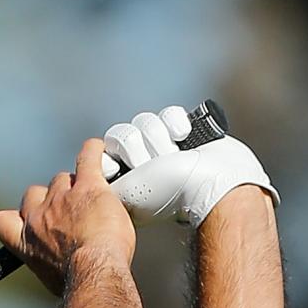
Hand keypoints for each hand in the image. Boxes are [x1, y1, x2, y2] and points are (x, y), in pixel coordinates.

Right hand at [0, 138, 137, 294]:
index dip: (18, 217)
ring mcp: (62, 198)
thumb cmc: (78, 283)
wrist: (93, 274)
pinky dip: (94, 153)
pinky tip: (101, 154)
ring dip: (76, 185)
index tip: (29, 220)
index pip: (4, 221)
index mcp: (27, 242)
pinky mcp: (87, 185)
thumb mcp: (53, 281)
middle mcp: (39, 217)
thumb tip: (60, 269)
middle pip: (35, 193)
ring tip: (96, 197)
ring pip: (63, 178)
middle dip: (51, 199)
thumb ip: (50, 264)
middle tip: (72, 213)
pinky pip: (88, 156)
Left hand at [99, 105, 276, 224]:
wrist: (212, 184)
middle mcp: (142, 162)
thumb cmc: (169, 194)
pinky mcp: (181, 131)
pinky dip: (176, 123)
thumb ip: (106, 182)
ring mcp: (162, 146)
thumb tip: (95, 168)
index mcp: (127, 179)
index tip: (118, 168)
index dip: (113, 156)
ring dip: (158, 140)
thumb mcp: (128, 195)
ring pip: (144, 122)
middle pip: (122, 134)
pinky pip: (167, 113)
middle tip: (154, 167)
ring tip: (172, 157)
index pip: (105, 153)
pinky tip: (183, 139)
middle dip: (139, 150)